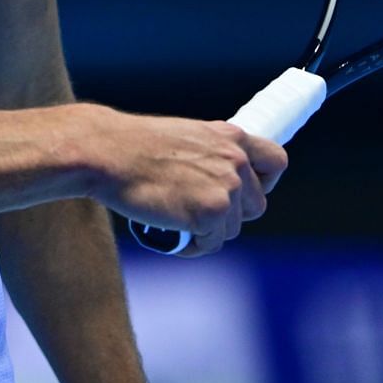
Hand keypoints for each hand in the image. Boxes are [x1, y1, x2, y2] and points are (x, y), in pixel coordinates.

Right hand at [96, 114, 288, 255]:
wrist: (106, 152)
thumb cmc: (133, 146)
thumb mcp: (184, 137)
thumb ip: (210, 155)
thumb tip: (217, 180)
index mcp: (230, 136)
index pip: (276, 161)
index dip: (266, 182)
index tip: (246, 192)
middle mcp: (235, 160)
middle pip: (256, 205)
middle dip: (230, 215)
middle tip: (197, 213)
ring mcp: (225, 188)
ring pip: (231, 228)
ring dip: (207, 231)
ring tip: (175, 220)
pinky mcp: (210, 214)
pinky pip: (211, 244)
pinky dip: (192, 245)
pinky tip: (170, 233)